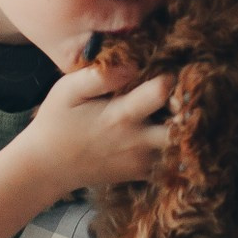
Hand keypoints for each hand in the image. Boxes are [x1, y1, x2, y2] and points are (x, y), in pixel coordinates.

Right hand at [19, 63, 173, 196]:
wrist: (48, 166)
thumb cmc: (57, 122)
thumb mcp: (67, 91)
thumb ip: (99, 76)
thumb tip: (132, 64)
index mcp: (121, 115)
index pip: (161, 92)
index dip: (170, 78)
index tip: (169, 69)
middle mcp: (137, 140)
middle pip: (182, 126)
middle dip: (189, 109)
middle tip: (185, 97)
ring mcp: (141, 160)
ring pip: (181, 145)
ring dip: (185, 129)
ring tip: (180, 113)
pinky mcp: (141, 173)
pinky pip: (170, 160)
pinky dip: (176, 147)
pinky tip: (167, 131)